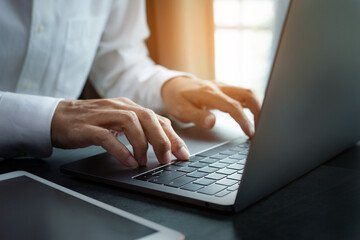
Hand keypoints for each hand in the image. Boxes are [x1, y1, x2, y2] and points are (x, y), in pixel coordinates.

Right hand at [51, 98, 189, 167]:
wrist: (56, 117)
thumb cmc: (90, 122)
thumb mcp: (117, 122)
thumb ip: (137, 128)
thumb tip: (161, 143)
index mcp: (128, 106)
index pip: (157, 119)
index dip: (172, 136)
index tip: (182, 154)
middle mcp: (118, 107)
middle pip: (148, 117)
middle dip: (162, 139)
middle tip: (166, 159)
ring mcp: (102, 115)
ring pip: (131, 123)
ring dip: (142, 144)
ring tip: (144, 161)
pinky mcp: (87, 127)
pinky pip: (107, 137)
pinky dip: (121, 150)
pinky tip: (128, 162)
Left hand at [161, 77, 260, 137]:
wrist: (175, 86)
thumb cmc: (177, 99)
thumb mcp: (181, 110)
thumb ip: (197, 116)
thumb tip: (212, 122)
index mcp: (209, 93)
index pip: (232, 106)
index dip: (243, 120)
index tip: (251, 133)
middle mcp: (220, 87)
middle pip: (248, 93)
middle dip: (260, 110)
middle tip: (262, 129)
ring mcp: (225, 87)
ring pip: (249, 92)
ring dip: (259, 107)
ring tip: (261, 125)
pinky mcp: (227, 90)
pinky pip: (244, 95)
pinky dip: (253, 105)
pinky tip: (255, 117)